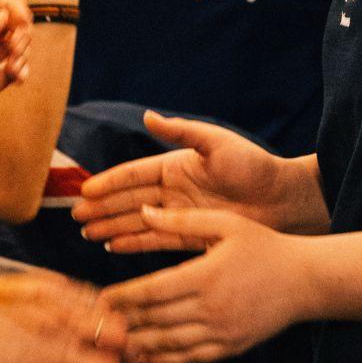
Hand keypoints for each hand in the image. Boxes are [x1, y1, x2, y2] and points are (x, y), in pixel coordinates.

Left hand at [0, 0, 31, 144]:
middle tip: (18, 45)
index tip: (22, 20)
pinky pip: (11, 73)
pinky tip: (19, 78)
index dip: (10, 7)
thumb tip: (4, 15)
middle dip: (20, 31)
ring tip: (16, 66)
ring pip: (12, 48)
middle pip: (7, 25)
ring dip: (22, 52)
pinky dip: (21, 71)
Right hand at [0, 272, 127, 362]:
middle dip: (127, 354)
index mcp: (60, 296)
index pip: (111, 312)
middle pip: (120, 341)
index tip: (116, 336)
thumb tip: (81, 299)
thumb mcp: (20, 284)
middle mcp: (65, 323)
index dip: (120, 327)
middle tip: (122, 362)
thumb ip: (55, 291)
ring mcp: (55, 353)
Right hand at [74, 111, 298, 246]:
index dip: (109, 182)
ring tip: (89, 234)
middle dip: (103, 208)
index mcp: (176, 165)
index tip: (86, 190)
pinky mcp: (191, 235)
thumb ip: (182, 131)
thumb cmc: (254, 166)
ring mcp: (180, 214)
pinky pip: (156, 241)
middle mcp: (173, 191)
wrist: (284, 200)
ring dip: (113, 227)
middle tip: (77, 217)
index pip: (134, 175)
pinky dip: (135, 243)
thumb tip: (148, 115)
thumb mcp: (217, 143)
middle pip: (129, 200)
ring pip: (138, 222)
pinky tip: (115, 248)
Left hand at [101, 209, 308, 362]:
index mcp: (205, 275)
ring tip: (113, 343)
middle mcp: (211, 308)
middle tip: (97, 324)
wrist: (305, 281)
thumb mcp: (225, 223)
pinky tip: (146, 356)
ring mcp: (221, 332)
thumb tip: (145, 210)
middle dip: (123, 323)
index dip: (123, 298)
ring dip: (138, 345)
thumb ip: (182, 220)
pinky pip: (189, 358)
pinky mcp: (230, 347)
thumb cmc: (264, 246)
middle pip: (154, 320)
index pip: (152, 291)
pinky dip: (164, 359)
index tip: (101, 299)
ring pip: (168, 344)